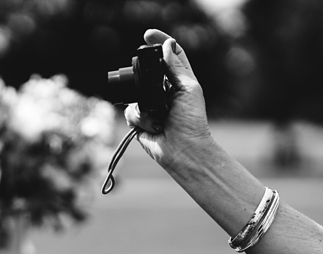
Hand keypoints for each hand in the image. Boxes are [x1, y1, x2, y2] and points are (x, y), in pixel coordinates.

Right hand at [122, 29, 211, 167]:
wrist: (183, 150)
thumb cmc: (192, 121)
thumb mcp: (188, 89)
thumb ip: (176, 67)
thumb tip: (166, 45)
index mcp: (178, 80)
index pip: (169, 55)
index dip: (159, 42)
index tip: (147, 34)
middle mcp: (162, 90)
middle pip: (146, 72)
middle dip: (143, 76)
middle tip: (151, 89)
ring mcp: (149, 105)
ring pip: (135, 93)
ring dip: (145, 106)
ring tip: (160, 117)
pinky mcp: (139, 121)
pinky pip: (130, 111)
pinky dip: (139, 118)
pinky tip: (153, 126)